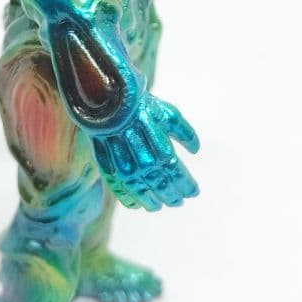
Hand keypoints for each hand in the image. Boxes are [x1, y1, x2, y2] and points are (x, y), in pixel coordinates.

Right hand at [91, 95, 199, 211]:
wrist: (106, 94)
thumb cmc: (140, 103)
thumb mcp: (167, 112)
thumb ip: (184, 132)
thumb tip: (196, 150)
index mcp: (158, 144)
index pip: (176, 173)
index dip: (186, 185)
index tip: (194, 192)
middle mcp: (141, 157)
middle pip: (159, 184)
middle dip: (171, 195)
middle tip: (179, 202)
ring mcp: (122, 161)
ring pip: (138, 189)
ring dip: (150, 201)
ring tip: (158, 206)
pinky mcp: (105, 162)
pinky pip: (117, 186)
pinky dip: (126, 198)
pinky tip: (136, 205)